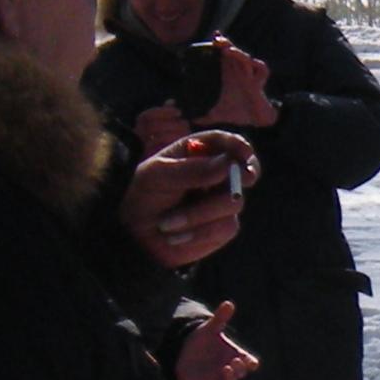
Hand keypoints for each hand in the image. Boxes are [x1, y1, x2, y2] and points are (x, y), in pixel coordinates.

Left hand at [122, 134, 252, 268]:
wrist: (134, 235)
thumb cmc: (143, 195)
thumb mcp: (158, 176)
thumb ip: (191, 170)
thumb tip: (229, 163)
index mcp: (198, 153)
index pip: (226, 142)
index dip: (238, 145)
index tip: (244, 153)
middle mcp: (216, 175)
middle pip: (243, 171)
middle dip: (242, 176)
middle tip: (245, 178)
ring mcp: (222, 201)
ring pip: (233, 203)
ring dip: (198, 215)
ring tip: (166, 224)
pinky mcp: (222, 227)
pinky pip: (226, 227)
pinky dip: (199, 233)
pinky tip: (176, 236)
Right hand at [133, 102, 190, 154]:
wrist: (154, 166)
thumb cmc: (161, 141)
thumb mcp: (161, 126)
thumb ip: (164, 114)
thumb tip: (171, 101)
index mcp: (138, 127)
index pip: (146, 116)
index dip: (163, 112)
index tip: (178, 111)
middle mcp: (137, 138)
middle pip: (152, 127)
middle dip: (172, 124)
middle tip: (185, 123)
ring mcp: (141, 149)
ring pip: (158, 138)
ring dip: (175, 133)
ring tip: (186, 132)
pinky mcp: (149, 159)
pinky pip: (161, 150)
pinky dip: (174, 143)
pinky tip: (183, 141)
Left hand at [176, 302, 256, 379]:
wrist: (185, 352)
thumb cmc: (203, 339)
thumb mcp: (211, 328)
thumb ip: (220, 318)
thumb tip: (228, 303)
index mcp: (236, 355)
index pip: (250, 362)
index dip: (252, 363)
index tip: (251, 361)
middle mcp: (230, 368)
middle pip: (241, 372)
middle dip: (240, 369)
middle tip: (235, 362)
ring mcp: (220, 378)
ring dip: (230, 377)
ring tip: (226, 369)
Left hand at [205, 41, 276, 129]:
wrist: (251, 121)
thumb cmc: (234, 113)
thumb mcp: (213, 113)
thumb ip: (199, 113)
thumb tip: (181, 113)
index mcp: (226, 75)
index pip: (222, 56)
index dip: (217, 46)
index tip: (210, 39)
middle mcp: (238, 72)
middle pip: (232, 52)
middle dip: (225, 43)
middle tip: (216, 38)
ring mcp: (249, 76)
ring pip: (245, 58)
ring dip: (237, 53)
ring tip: (227, 50)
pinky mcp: (258, 83)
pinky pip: (261, 70)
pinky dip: (257, 66)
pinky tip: (248, 63)